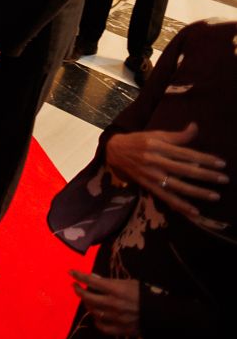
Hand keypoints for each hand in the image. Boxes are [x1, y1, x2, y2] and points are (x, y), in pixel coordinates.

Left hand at [69, 272, 139, 336]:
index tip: (71, 272)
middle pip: (88, 297)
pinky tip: (96, 317)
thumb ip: (112, 282)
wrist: (162, 314)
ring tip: (86, 300)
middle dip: (79, 291)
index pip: (92, 281)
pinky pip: (103, 327)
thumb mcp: (130, 283)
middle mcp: (113, 304)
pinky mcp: (120, 329)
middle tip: (76, 287)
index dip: (79, 276)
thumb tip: (95, 279)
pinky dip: (97, 322)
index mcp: (116, 290)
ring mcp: (115, 317)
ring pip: (93, 311)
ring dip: (87, 304)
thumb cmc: (146, 295)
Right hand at [104, 122, 228, 223]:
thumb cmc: (138, 141)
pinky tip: (194, 211)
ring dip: (197, 192)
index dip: (205, 159)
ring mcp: (151, 175)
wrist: (113, 151)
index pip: (186, 153)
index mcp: (158, 145)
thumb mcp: (156, 134)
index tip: (221, 163)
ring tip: (215, 196)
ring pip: (178, 186)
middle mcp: (155, 161)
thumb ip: (177, 135)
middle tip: (224, 179)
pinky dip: (180, 205)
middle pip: (185, 170)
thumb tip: (195, 127)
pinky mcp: (148, 186)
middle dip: (206, 175)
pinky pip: (166, 197)